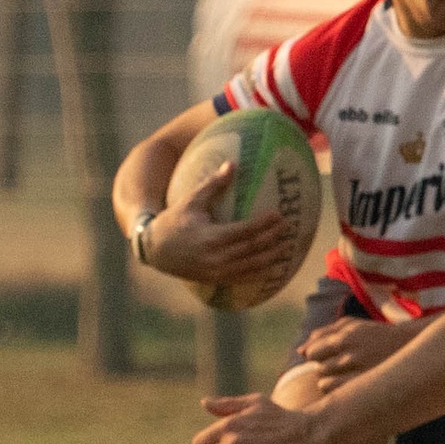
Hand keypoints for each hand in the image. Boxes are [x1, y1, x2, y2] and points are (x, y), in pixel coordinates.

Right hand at [143, 163, 295, 282]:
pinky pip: (243, 278)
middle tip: (289, 229)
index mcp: (211, 236)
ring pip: (251, 266)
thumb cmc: (175, 220)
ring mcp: (217, 271)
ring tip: (288, 248)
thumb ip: (213, 184)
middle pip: (252, 248)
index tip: (279, 215)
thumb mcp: (191, 201)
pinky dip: (260, 273)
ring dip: (272, 258)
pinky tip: (274, 267)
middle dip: (273, 239)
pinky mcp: (217, 279)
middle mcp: (216, 256)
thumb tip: (232, 164)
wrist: (155, 250)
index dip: (264, 224)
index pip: (244, 230)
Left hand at [301, 318, 413, 392]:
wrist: (411, 347)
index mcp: (346, 336)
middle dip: (326, 367)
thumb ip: (324, 334)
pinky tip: (350, 386)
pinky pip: (335, 393)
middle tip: (344, 366)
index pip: (313, 352)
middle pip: (319, 368)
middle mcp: (351, 354)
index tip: (330, 357)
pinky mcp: (364, 388)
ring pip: (324, 382)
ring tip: (349, 375)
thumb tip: (300, 351)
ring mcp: (358, 373)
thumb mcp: (352, 326)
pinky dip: (337, 391)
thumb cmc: (376, 336)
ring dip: (331, 380)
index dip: (317, 356)